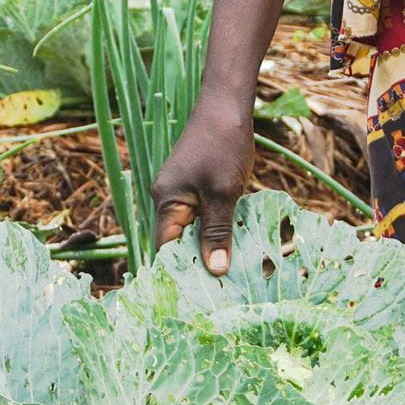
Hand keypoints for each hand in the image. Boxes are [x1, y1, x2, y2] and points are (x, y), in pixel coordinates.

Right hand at [151, 101, 254, 275]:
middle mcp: (169, 198)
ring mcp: (183, 191)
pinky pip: (204, 216)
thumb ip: (217, 231)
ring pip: (194, 230)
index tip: (199, 299)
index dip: (180, 273)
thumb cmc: (223, 145)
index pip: (166, 248)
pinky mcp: (198, 185)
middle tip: (223, 292)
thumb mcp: (224, 192)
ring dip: (212, 246)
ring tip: (234, 273)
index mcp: (167, 200)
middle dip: (199, 264)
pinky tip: (238, 242)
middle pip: (180, 242)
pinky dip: (218, 229)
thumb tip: (214, 271)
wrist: (227, 105)